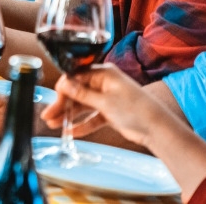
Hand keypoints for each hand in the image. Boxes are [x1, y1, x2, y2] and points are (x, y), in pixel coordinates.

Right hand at [41, 65, 163, 146]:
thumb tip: (64, 84)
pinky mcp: (111, 112)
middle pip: (77, 92)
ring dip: (69, 114)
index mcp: (104, 73)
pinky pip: (92, 116)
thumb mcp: (105, 101)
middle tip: (48, 116)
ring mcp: (107, 98)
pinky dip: (82, 124)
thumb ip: (83, 94)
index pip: (76, 77)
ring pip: (83, 105)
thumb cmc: (135, 109)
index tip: (52, 100)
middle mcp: (105, 83)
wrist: (156, 127)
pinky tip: (70, 131)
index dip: (63, 89)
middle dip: (62, 104)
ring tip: (53, 125)